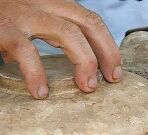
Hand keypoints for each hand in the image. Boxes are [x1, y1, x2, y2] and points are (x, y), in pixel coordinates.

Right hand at [0, 0, 120, 98]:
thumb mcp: (25, 22)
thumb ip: (45, 34)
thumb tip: (73, 69)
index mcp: (48, 2)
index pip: (90, 19)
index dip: (108, 45)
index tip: (116, 72)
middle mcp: (39, 2)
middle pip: (88, 21)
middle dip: (106, 52)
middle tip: (112, 80)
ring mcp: (20, 12)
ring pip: (67, 32)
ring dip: (84, 60)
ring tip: (86, 86)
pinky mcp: (0, 27)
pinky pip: (25, 50)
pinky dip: (37, 72)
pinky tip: (41, 91)